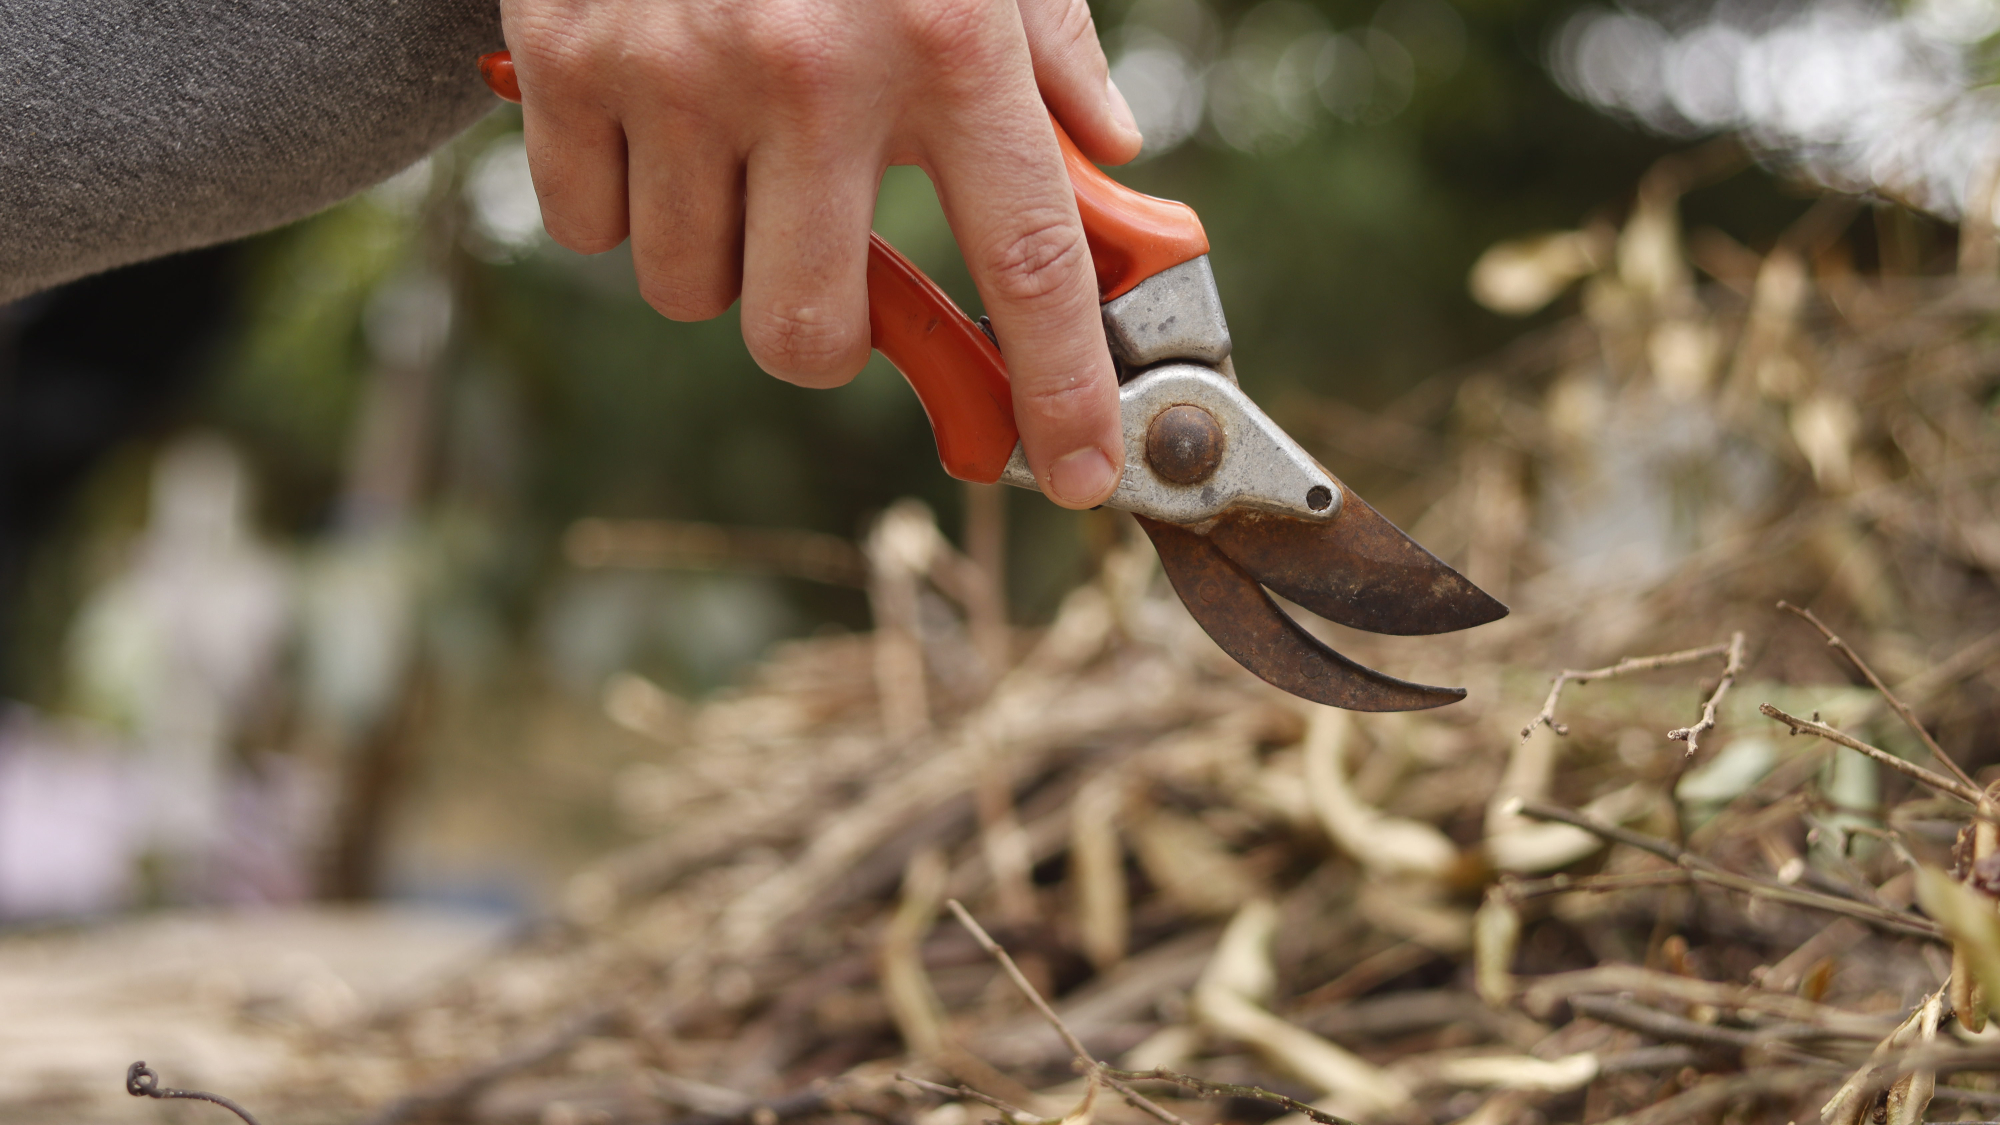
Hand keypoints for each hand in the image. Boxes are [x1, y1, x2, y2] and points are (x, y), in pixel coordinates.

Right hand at [498, 0, 1142, 507]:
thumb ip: (1053, 53)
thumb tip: (1110, 160)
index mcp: (950, 43)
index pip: (1029, 265)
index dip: (1061, 390)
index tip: (1081, 470)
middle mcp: (814, 71)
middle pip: (805, 339)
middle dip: (820, 339)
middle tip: (821, 268)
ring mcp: (678, 71)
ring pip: (687, 293)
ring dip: (718, 254)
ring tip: (732, 145)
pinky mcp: (565, 59)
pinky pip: (588, 227)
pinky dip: (618, 199)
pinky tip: (651, 110)